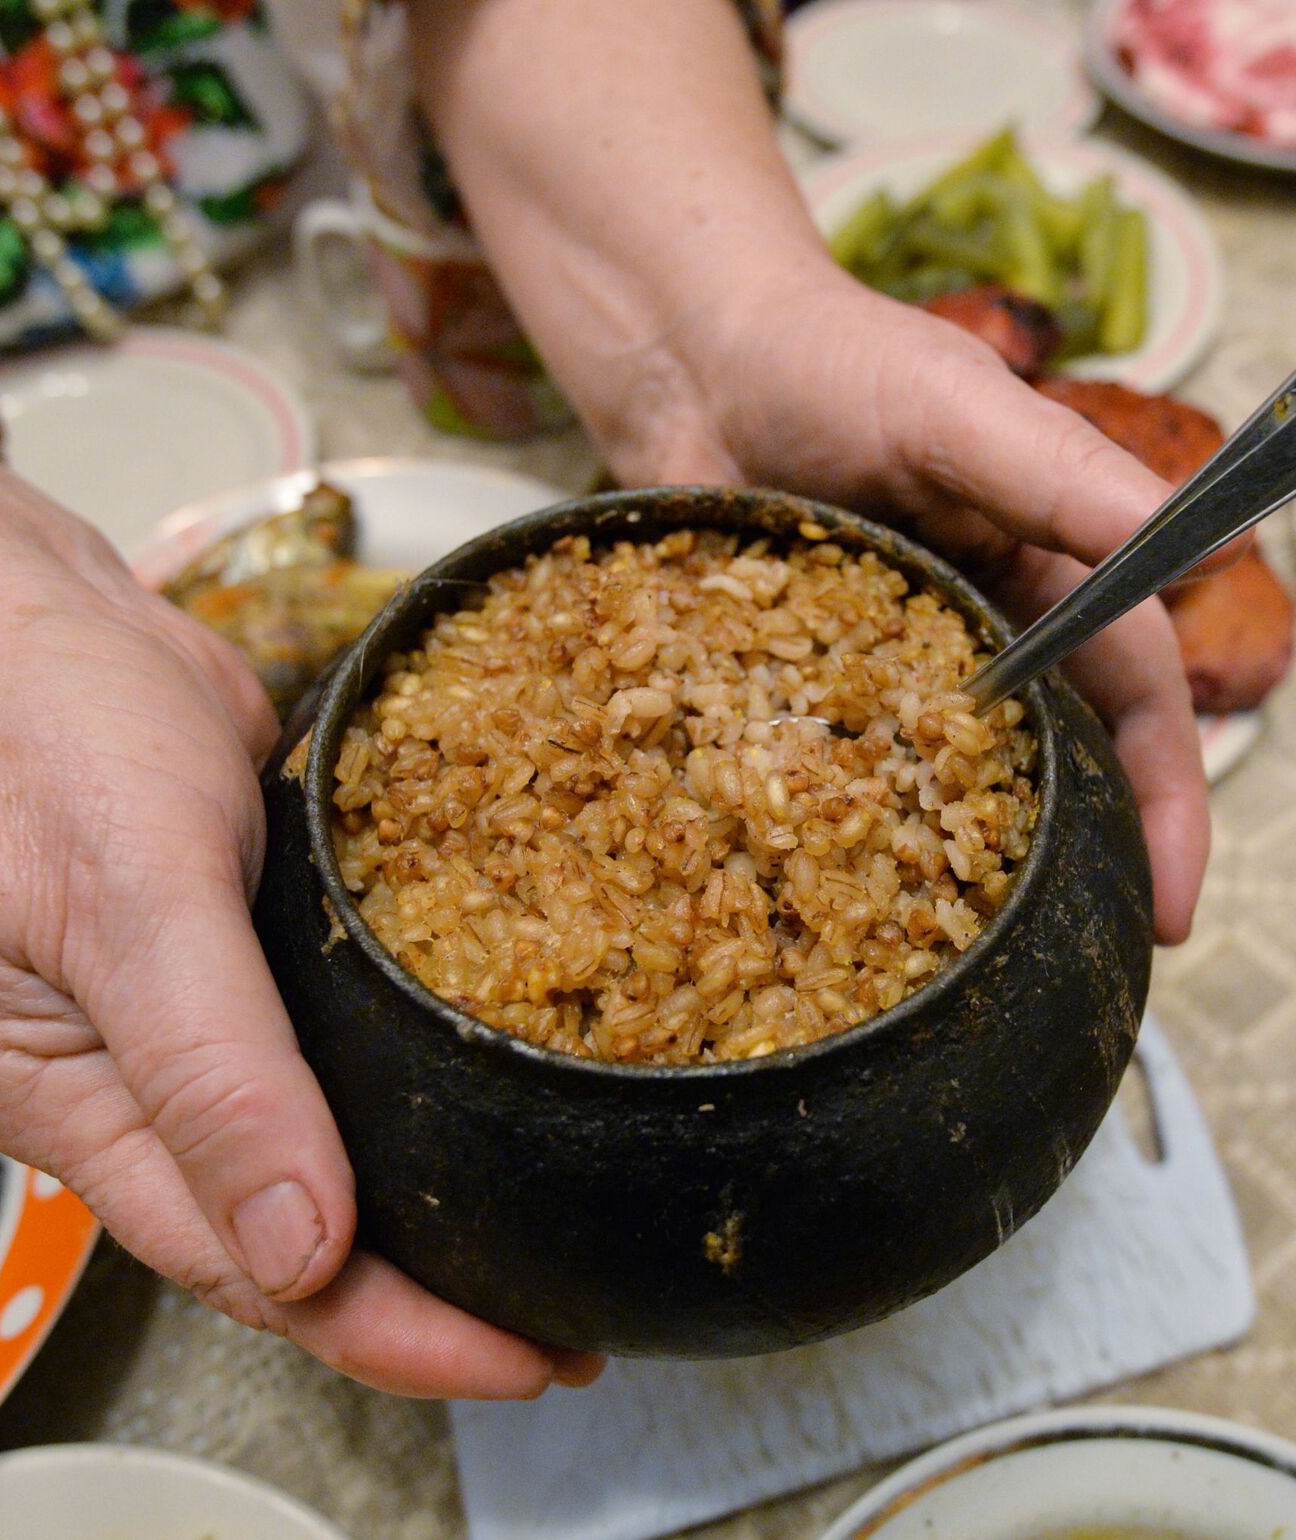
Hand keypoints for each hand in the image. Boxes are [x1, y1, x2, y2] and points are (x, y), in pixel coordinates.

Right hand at [0, 413, 601, 1397]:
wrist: (22, 608)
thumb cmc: (26, 733)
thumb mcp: (124, 904)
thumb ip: (210, 1075)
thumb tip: (302, 1249)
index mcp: (90, 1108)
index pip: (257, 1267)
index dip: (394, 1329)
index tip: (520, 1356)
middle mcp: (151, 1082)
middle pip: (302, 1229)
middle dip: (429, 1292)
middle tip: (562, 1320)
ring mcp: (206, 1014)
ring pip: (326, 1137)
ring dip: (428, 1192)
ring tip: (543, 1227)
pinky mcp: (255, 940)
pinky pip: (340, 1033)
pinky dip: (414, 1073)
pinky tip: (490, 1079)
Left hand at [616, 276, 1212, 944]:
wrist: (688, 360)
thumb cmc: (832, 360)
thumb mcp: (960, 412)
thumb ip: (1072, 484)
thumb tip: (1213, 551)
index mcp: (1046, 566)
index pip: (1132, 692)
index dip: (1161, 795)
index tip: (1166, 901)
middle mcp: (975, 625)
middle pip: (1050, 752)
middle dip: (1081, 851)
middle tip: (1085, 957)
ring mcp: (881, 659)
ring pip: (941, 775)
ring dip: (964, 860)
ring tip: (966, 956)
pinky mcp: (793, 675)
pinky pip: (830, 762)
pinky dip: (843, 822)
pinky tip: (836, 892)